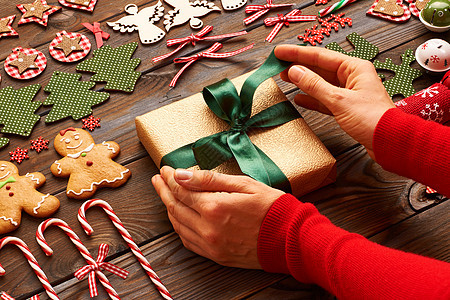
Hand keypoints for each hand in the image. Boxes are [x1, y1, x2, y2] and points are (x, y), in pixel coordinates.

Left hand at [152, 166, 284, 268]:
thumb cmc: (272, 207)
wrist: (291, 238)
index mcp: (214, 207)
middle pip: (175, 207)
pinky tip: (177, 217)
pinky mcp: (216, 256)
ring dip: (168, 208)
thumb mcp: (243, 184)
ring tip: (164, 194)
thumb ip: (209, 179)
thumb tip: (181, 174)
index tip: (165, 169)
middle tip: (158, 179)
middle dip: (164, 190)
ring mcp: (211, 245)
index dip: (170, 178)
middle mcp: (208, 228)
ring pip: (178, 225)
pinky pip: (188, 242)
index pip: (181, 190)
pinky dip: (179, 228)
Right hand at [275, 45, 394, 158]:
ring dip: (303, 81)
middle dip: (298, 66)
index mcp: (354, 68)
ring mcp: (349, 93)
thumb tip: (295, 72)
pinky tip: (299, 98)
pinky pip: (324, 99)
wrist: (389, 141)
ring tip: (284, 78)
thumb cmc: (373, 119)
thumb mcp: (338, 100)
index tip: (280, 52)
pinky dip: (311, 98)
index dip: (297, 54)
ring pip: (321, 83)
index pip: (320, 56)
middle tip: (278, 64)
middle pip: (319, 68)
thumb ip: (314, 85)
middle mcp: (352, 77)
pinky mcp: (347, 108)